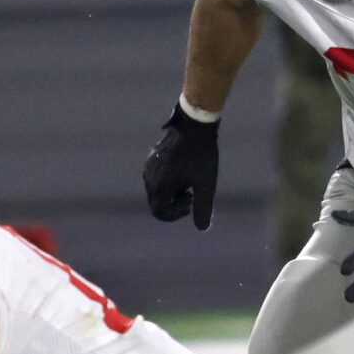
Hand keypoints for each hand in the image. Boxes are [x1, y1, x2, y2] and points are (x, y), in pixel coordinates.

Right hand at [142, 103, 220, 229]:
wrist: (194, 125)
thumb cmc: (201, 155)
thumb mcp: (206, 184)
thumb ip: (203, 208)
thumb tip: (203, 229)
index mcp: (159, 186)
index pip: (160, 213)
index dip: (176, 215)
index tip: (192, 202)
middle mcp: (149, 178)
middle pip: (157, 203)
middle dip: (174, 205)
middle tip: (192, 194)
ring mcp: (148, 167)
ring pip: (157, 191)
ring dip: (172, 193)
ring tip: (190, 182)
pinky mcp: (151, 159)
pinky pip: (156, 178)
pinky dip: (169, 182)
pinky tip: (184, 172)